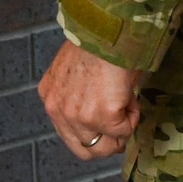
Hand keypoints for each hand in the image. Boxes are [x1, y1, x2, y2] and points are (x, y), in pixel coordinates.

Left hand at [39, 41, 138, 159]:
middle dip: (107, 143)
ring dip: (121, 130)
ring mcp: (78, 116)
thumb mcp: (74, 72)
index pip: (69, 134)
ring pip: (106, 148)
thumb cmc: (96, 43)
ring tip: (125, 103)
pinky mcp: (101, 117)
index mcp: (50, 97)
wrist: (107, 32)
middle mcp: (58, 110)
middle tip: (121, 127)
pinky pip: (124, 131)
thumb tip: (101, 115)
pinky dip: (133, 116)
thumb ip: (77, 95)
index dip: (92, 133)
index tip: (107, 125)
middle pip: (84, 150)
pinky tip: (129, 95)